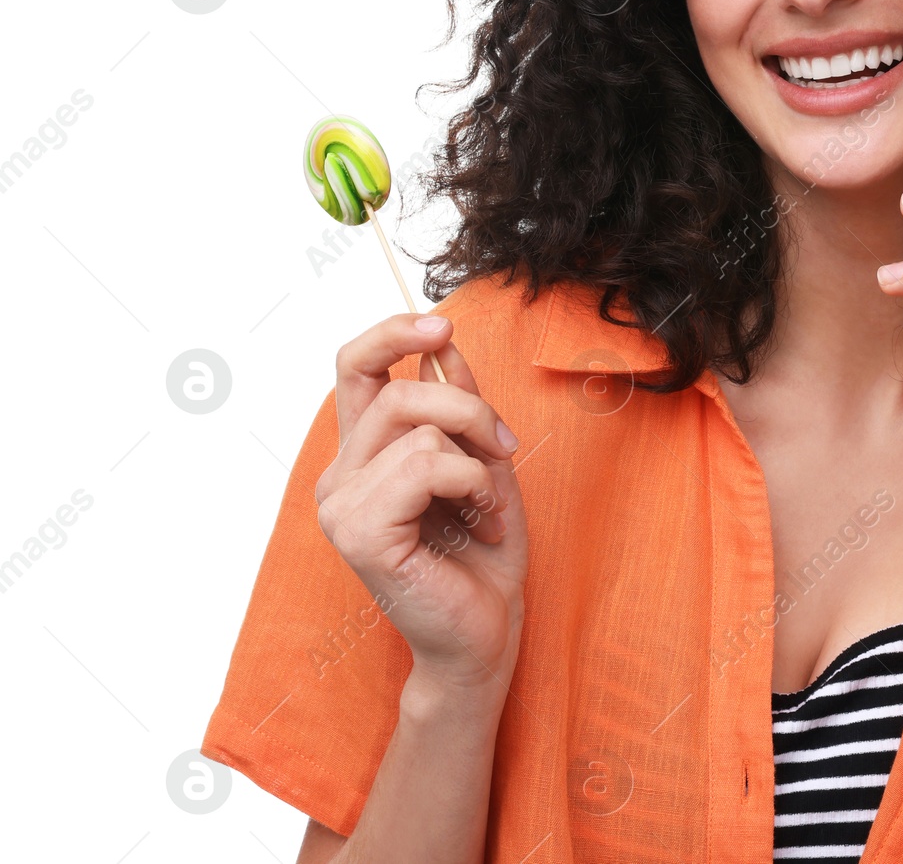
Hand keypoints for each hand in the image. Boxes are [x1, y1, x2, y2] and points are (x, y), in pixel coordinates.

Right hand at [314, 313, 527, 693]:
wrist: (486, 633)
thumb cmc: (483, 554)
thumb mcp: (483, 459)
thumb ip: (458, 403)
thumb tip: (443, 344)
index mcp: (362, 454)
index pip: (354, 368)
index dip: (392, 334)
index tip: (442, 326)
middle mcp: (340, 477)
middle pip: (400, 392)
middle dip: (470, 408)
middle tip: (505, 449)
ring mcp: (342, 507)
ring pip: (419, 428)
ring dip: (477, 460)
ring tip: (487, 504)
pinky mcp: (360, 534)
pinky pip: (426, 465)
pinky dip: (472, 484)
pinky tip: (480, 521)